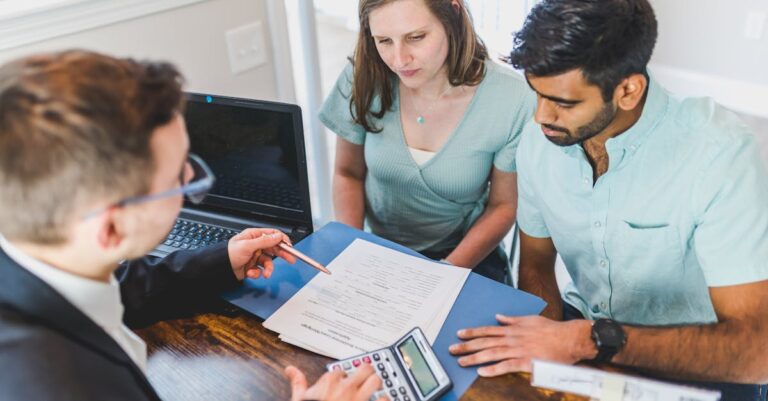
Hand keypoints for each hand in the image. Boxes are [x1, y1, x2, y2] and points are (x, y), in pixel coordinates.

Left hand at [227, 228, 296, 279]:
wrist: (220, 268)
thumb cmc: (229, 253)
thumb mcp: (248, 245)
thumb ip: (265, 241)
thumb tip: (278, 236)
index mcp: (254, 236)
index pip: (273, 235)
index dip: (282, 240)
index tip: (290, 247)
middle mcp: (256, 245)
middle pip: (274, 248)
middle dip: (282, 255)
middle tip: (291, 259)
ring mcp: (255, 256)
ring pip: (268, 262)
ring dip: (268, 269)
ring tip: (266, 274)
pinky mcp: (253, 266)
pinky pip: (261, 270)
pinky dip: (257, 273)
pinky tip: (251, 272)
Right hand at [285, 364, 384, 400]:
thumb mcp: (299, 400)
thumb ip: (298, 383)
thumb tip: (290, 370)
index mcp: (329, 382)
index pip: (341, 370)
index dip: (342, 376)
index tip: (341, 382)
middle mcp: (346, 388)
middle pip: (365, 368)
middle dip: (366, 372)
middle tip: (365, 378)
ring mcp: (358, 399)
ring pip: (376, 380)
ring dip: (376, 384)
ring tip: (374, 388)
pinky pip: (384, 400)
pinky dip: (384, 400)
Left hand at [448, 315, 594, 376]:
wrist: (569, 338)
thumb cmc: (552, 330)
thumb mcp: (530, 319)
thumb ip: (513, 320)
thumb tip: (499, 316)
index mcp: (512, 329)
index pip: (487, 330)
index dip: (472, 332)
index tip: (460, 334)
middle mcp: (512, 339)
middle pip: (485, 342)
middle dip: (467, 346)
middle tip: (452, 349)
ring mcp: (518, 350)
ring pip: (492, 354)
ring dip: (475, 358)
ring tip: (462, 362)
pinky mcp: (526, 362)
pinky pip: (507, 366)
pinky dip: (494, 369)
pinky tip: (482, 372)